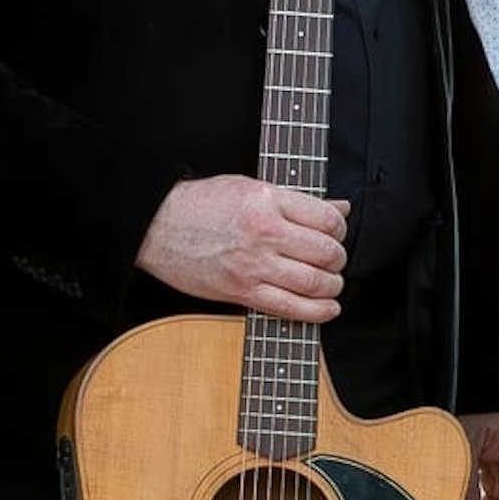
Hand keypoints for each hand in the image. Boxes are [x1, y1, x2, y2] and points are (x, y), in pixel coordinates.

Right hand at [139, 175, 349, 321]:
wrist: (157, 227)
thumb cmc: (202, 204)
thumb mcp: (252, 187)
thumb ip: (298, 199)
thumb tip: (342, 208)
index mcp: (267, 200)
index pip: (327, 219)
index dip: (340, 228)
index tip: (336, 233)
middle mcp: (264, 232)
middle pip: (327, 252)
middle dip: (339, 259)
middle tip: (334, 259)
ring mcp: (252, 265)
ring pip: (315, 282)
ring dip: (333, 285)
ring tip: (330, 282)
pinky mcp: (241, 291)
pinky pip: (289, 308)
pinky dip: (317, 312)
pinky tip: (327, 308)